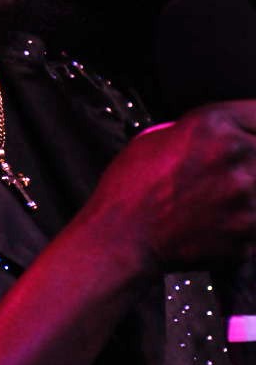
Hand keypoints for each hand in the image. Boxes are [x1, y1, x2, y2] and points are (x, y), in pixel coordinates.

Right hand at [85, 100, 255, 272]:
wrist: (121, 240)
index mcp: (213, 125)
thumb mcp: (158, 137)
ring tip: (217, 200)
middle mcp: (236, 155)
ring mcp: (246, 195)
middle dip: (250, 160)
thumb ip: (202, 131)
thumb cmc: (130, 188)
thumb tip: (229, 132)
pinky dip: (244, 223)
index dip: (252, 126)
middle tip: (223, 176)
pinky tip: (219, 223)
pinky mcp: (249, 232)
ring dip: (249, 192)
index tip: (249, 134)